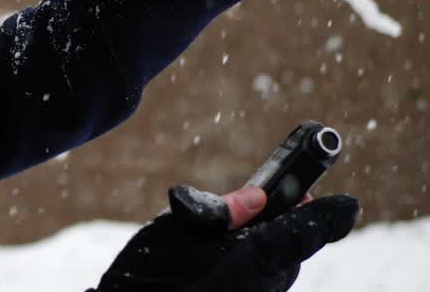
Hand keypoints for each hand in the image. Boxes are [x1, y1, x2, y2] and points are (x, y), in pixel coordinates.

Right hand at [95, 185, 359, 291]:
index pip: (279, 245)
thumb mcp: (161, 239)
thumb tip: (255, 199)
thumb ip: (209, 216)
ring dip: (268, 252)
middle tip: (288, 196)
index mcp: (224, 281)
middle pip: (280, 262)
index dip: (314, 224)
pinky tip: (231, 262)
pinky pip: (261, 286)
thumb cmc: (132, 287)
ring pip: (274, 278)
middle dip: (286, 230)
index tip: (346, 204)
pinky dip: (255, 270)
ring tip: (245, 229)